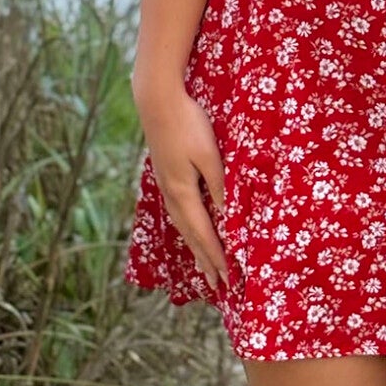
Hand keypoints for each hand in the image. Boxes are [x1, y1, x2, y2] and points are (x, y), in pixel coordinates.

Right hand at [133, 79, 229, 293]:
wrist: (157, 101)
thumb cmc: (189, 125)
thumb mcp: (210, 156)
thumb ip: (219, 186)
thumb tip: (227, 217)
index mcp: (184, 193)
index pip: (204, 234)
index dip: (217, 257)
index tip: (228, 278)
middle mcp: (172, 195)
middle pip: (191, 235)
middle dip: (206, 260)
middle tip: (218, 284)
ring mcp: (166, 186)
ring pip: (183, 225)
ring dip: (195, 247)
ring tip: (204, 266)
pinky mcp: (166, 175)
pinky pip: (179, 212)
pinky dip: (188, 229)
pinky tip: (191, 228)